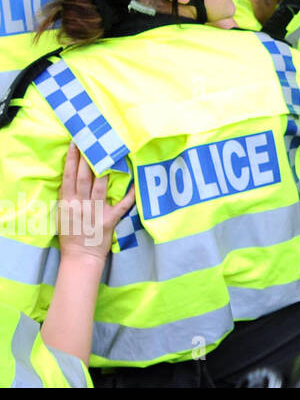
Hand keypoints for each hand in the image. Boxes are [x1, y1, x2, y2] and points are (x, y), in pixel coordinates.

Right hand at [57, 144, 135, 265]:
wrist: (80, 257)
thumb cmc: (71, 235)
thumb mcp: (63, 214)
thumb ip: (69, 196)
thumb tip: (73, 175)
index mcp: (67, 203)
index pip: (69, 177)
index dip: (72, 160)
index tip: (75, 144)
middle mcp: (80, 205)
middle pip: (84, 177)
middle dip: (87, 159)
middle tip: (92, 141)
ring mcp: (95, 212)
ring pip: (100, 186)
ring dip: (105, 170)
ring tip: (110, 153)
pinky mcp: (109, 219)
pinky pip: (122, 204)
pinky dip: (130, 194)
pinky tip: (135, 182)